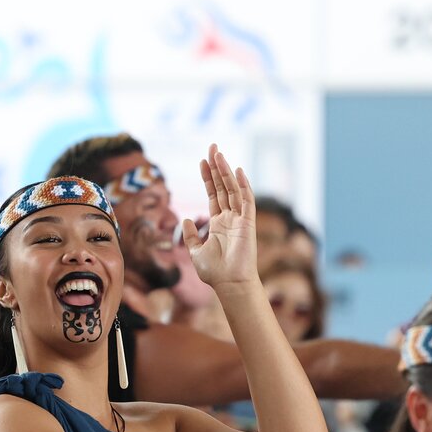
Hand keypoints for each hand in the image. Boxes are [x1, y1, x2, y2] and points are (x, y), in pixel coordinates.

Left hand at [182, 145, 257, 288]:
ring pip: (233, 189)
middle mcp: (230, 218)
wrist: (229, 284)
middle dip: (217, 167)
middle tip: (212, 147)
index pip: (214, 194)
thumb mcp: (195, 251)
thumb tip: (183, 219)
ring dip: (226, 171)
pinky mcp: (248, 223)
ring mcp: (240, 220)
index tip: (202, 161)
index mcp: (218, 224)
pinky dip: (243, 185)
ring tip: (218, 153)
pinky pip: (247, 200)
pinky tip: (238, 170)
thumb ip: (189, 235)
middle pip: (223, 187)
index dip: (208, 178)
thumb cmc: (214, 272)